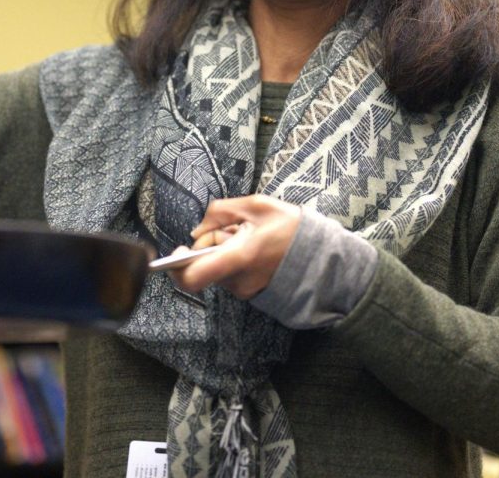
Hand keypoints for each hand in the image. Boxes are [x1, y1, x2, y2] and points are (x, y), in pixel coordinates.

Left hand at [170, 194, 301, 299]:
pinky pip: (230, 274)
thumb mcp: (255, 205)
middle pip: (204, 265)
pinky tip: (252, 247)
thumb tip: (197, 230)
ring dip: (223, 250)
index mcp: (239, 257)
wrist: (322, 254)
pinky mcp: (251, 292)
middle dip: (210, 244)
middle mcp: (239, 280)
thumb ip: (218, 212)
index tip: (179, 251)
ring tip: (248, 235)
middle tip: (232, 228)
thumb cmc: (290, 227)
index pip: (193, 278)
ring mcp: (245, 289)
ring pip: (217, 268)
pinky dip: (233, 260)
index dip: (176, 268)